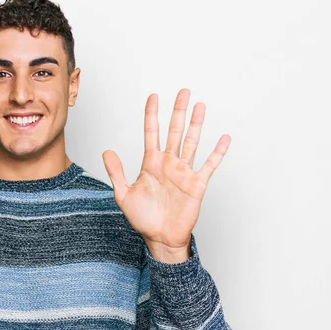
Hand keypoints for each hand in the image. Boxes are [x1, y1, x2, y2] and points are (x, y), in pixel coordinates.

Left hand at [102, 89, 229, 262]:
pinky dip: (217, 152)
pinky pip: (209, 165)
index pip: (151, 132)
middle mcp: (169, 164)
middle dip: (178, 111)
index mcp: (151, 163)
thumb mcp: (124, 195)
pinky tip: (224, 139)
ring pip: (191, 142)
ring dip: (196, 124)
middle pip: (174, 131)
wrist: (161, 238)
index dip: (152, 114)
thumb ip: (116, 173)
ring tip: (200, 106)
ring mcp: (184, 172)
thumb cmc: (143, 219)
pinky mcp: (197, 184)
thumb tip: (106, 151)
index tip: (153, 96)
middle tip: (183, 91)